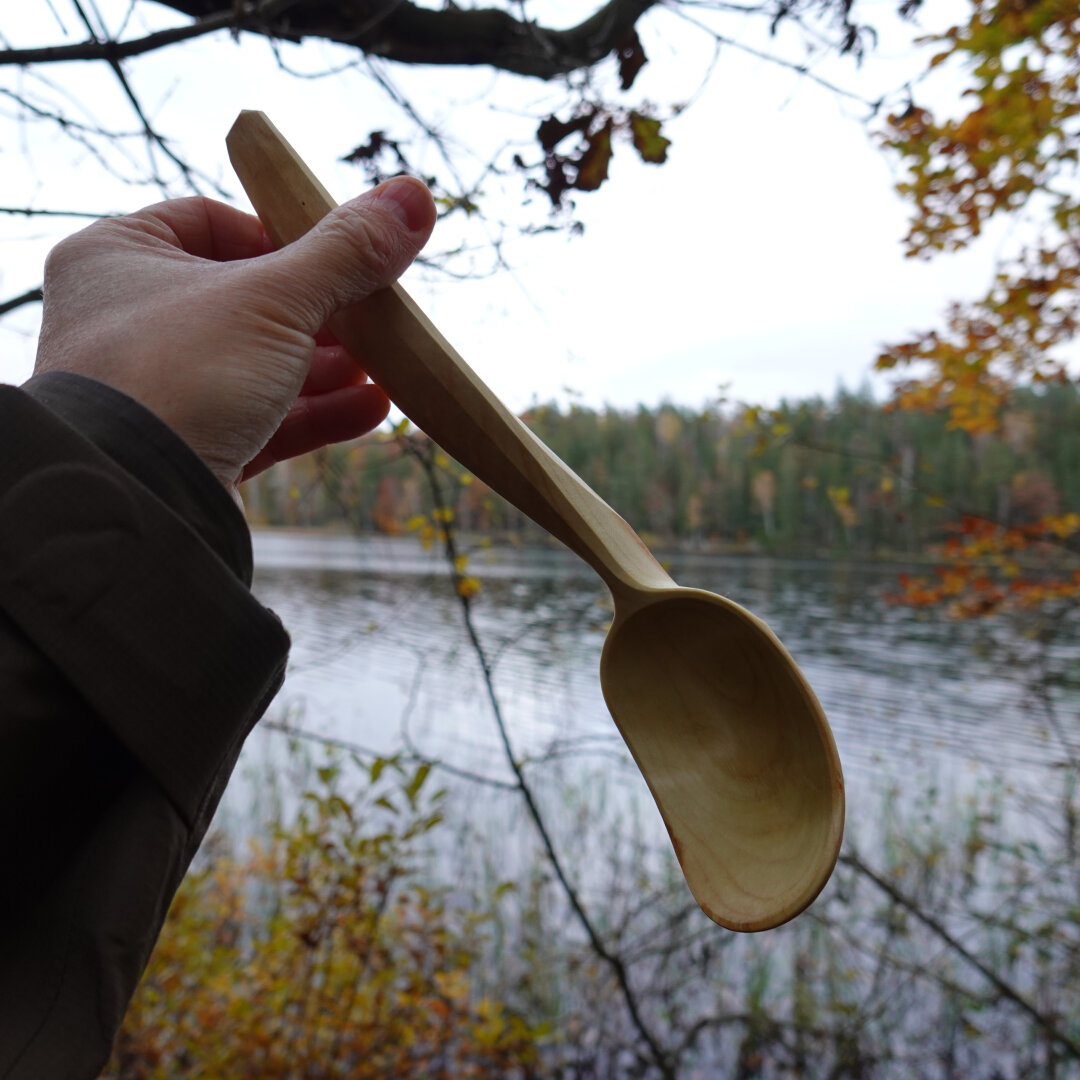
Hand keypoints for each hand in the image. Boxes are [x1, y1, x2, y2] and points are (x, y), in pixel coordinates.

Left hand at [33, 180, 435, 499]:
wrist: (137, 497)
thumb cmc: (184, 371)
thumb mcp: (277, 296)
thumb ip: (346, 251)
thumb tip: (413, 197)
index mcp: (121, 256)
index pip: (211, 222)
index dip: (281, 237)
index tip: (336, 260)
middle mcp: (129, 320)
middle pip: (246, 301)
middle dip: (321, 315)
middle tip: (373, 320)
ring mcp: (158, 390)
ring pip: (258, 366)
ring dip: (326, 368)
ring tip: (381, 369)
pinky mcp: (187, 447)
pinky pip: (260, 419)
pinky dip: (315, 413)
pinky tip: (371, 411)